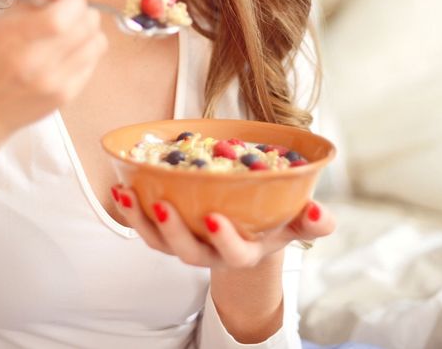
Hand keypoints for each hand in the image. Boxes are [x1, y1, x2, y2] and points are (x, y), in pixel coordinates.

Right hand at [0, 0, 106, 138]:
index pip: (66, 11)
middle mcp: (39, 62)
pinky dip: (86, 52)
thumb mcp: (3, 22)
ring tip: (70, 34)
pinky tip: (69, 53)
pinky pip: (94, 62)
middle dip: (82, 11)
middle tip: (68, 14)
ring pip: (97, 42)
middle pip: (87, 24)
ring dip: (88, 31)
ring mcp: (56, 81)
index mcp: (19, 39)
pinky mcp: (67, 95)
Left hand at [111, 185, 334, 268]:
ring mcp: (186, 244)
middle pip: (188, 252)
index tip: (214, 218)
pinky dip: (131, 212)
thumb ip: (313, 221)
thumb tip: (319, 211)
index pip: (234, 254)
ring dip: (141, 221)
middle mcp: (211, 254)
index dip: (223, 240)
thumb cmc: (276, 221)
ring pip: (159, 242)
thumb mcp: (297, 221)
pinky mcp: (167, 233)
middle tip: (163, 205)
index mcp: (244, 252)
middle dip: (174, 232)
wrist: (249, 230)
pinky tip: (121, 188)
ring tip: (128, 194)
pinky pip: (144, 228)